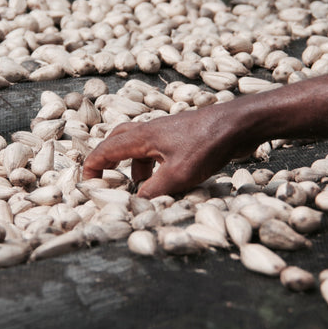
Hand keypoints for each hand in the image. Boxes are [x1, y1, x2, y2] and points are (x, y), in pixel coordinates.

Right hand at [82, 104, 253, 197]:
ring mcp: (166, 133)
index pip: (105, 150)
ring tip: (137, 189)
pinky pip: (156, 150)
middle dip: (106, 162)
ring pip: (137, 147)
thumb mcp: (178, 175)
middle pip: (116, 142)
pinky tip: (165, 182)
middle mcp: (150, 131)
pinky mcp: (182, 137)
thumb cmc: (208, 144)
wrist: (239, 123)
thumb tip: (136, 204)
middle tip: (104, 182)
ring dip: (132, 167)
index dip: (92, 169)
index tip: (88, 187)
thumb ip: (154, 191)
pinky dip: (152, 166)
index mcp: (142, 137)